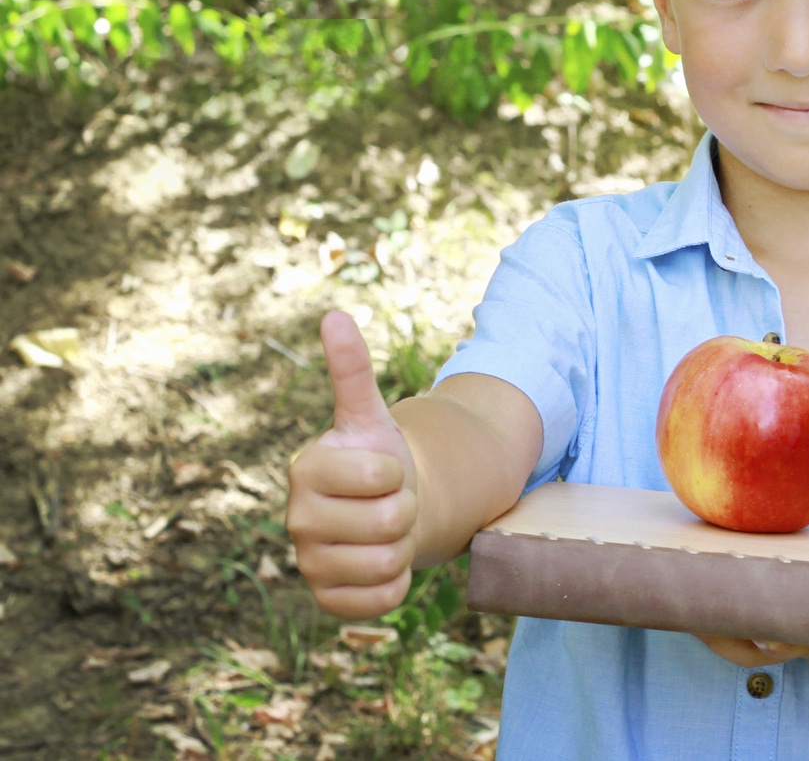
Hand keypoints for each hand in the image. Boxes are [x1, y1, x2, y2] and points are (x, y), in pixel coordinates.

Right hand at [286, 311, 419, 618]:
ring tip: (384, 530)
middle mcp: (296, 519)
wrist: (382, 509)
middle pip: (391, 521)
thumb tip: (334, 314)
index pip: (382, 474)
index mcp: (305, 469)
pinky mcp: (325, 599)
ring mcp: (308, 562)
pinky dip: (397, 585)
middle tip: (388, 501)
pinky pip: (382, 600)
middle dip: (405, 509)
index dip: (397, 471)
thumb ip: (352, 370)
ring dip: (402, 546)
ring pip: (388, 561)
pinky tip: (381, 562)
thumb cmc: (376, 458)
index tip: (382, 469)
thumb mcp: (369, 415)